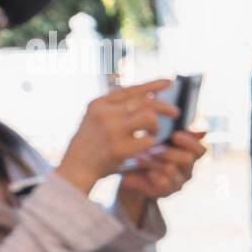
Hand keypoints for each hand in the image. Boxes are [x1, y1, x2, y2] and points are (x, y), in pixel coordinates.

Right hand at [55, 80, 179, 193]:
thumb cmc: (90, 145)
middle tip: (176, 113)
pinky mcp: (119, 148)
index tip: (169, 82)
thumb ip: (114, 107)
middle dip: (164, 106)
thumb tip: (148, 95)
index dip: (152, 85)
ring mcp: (112, 130)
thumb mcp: (95, 118)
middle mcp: (104, 113)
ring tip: (153, 135)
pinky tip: (147, 150)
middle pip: (145, 101)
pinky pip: (148, 140)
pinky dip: (152, 144)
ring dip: (156, 126)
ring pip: (149, 116)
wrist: (75, 169)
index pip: (131, 89)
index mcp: (99, 103)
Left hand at [117, 130, 206, 201]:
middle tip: (152, 145)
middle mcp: (187, 171)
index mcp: (190, 156)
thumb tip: (203, 132)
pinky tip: (139, 166)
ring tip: (140, 154)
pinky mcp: (165, 192)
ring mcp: (177, 183)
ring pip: (171, 169)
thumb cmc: (146, 153)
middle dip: (168, 151)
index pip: (201, 150)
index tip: (175, 135)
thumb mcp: (160, 140)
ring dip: (154, 160)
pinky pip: (162, 182)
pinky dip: (149, 172)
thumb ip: (178, 133)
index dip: (190, 142)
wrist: (130, 175)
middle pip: (187, 159)